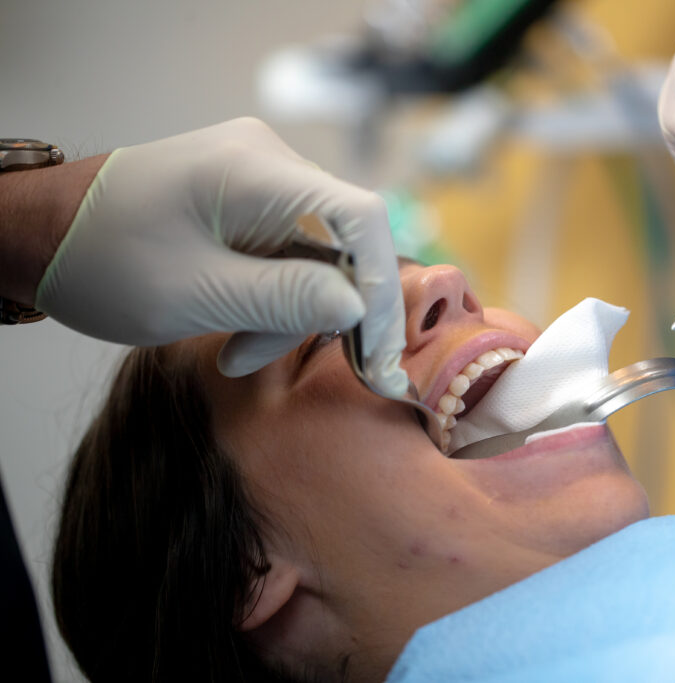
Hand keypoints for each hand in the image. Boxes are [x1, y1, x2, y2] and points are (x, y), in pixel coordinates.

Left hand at [36, 117, 407, 393]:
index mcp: (255, 170)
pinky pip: (290, 256)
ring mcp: (262, 180)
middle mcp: (270, 163)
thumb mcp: (190, 294)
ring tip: (238, 352)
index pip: (360, 217)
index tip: (379, 352)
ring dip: (291, 314)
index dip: (381, 287)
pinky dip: (274, 301)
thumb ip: (282, 299)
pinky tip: (236, 331)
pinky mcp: (252, 202)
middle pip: (342, 243)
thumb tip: (361, 307)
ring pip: (319, 257)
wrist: (39, 233)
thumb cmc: (99, 260)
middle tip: (288, 362)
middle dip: (323, 311)